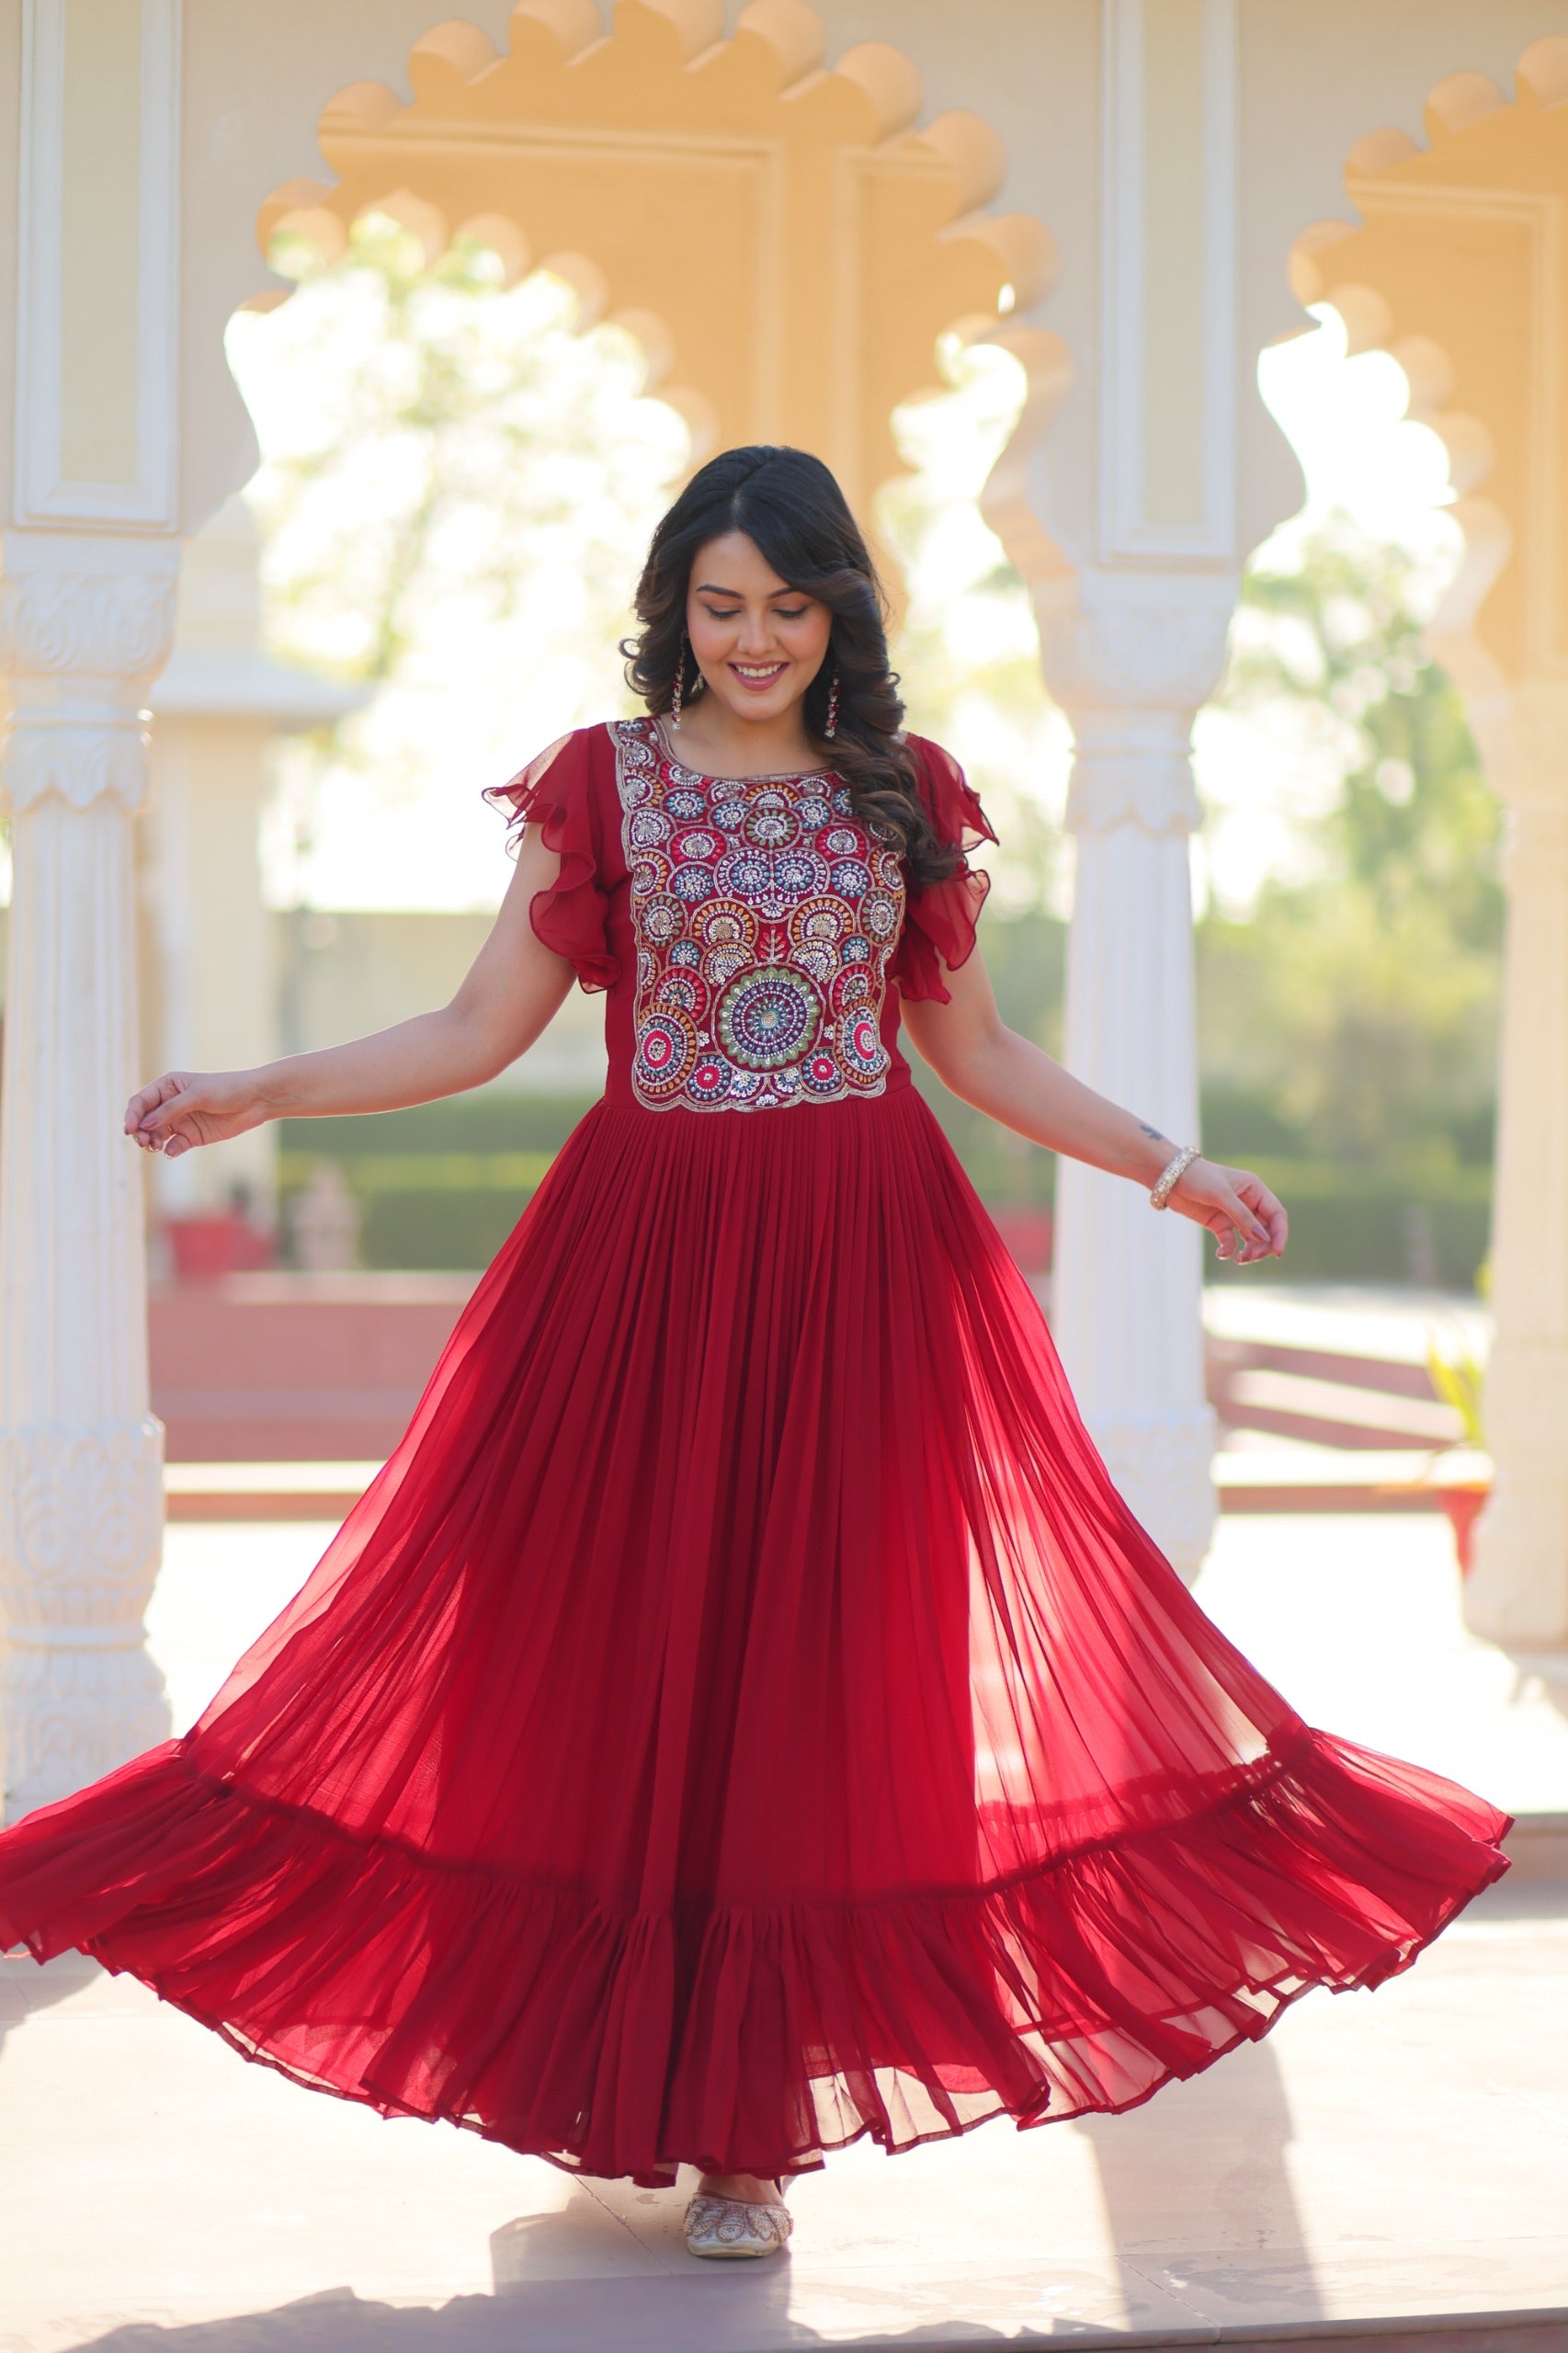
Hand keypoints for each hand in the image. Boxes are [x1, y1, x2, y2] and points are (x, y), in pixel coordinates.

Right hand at [124, 1070, 269, 1158]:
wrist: (256, 1100)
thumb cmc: (227, 1089)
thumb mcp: (197, 1096)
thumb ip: (170, 1110)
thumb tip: (145, 1125)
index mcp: (167, 1087)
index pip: (141, 1102)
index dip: (132, 1115)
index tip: (129, 1129)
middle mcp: (170, 1104)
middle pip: (144, 1121)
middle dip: (139, 1131)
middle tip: (143, 1141)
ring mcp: (180, 1121)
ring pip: (156, 1135)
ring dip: (151, 1142)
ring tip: (154, 1146)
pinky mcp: (192, 1137)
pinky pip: (174, 1146)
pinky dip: (169, 1150)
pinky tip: (171, 1151)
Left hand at [1167, 1156, 1286, 1264]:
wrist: (1169, 1179)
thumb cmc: (1198, 1178)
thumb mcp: (1222, 1195)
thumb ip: (1243, 1217)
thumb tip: (1264, 1239)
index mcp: (1255, 1190)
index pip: (1277, 1215)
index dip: (1280, 1234)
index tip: (1277, 1252)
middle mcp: (1249, 1202)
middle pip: (1267, 1230)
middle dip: (1263, 1246)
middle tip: (1251, 1257)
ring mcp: (1234, 1214)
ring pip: (1251, 1239)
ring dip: (1249, 1251)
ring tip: (1240, 1259)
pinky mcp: (1219, 1224)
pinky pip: (1231, 1242)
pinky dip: (1229, 1250)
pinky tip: (1221, 1253)